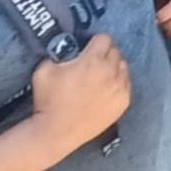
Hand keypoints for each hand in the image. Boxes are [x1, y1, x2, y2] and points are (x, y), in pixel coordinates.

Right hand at [30, 34, 130, 157]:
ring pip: (123, 67)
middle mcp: (111, 72)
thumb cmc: (48, 101)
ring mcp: (120, 88)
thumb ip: (58, 53)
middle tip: (92, 65)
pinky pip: (126, 84)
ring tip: (99, 78)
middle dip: (104, 54)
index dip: (94, 42)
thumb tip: (65, 49)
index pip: (104, 38)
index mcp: (93, 60)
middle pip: (115, 51)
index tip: (88, 49)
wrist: (56, 132)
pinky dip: (118, 84)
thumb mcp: (44, 70)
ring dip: (113, 68)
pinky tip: (105, 91)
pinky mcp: (123, 102)